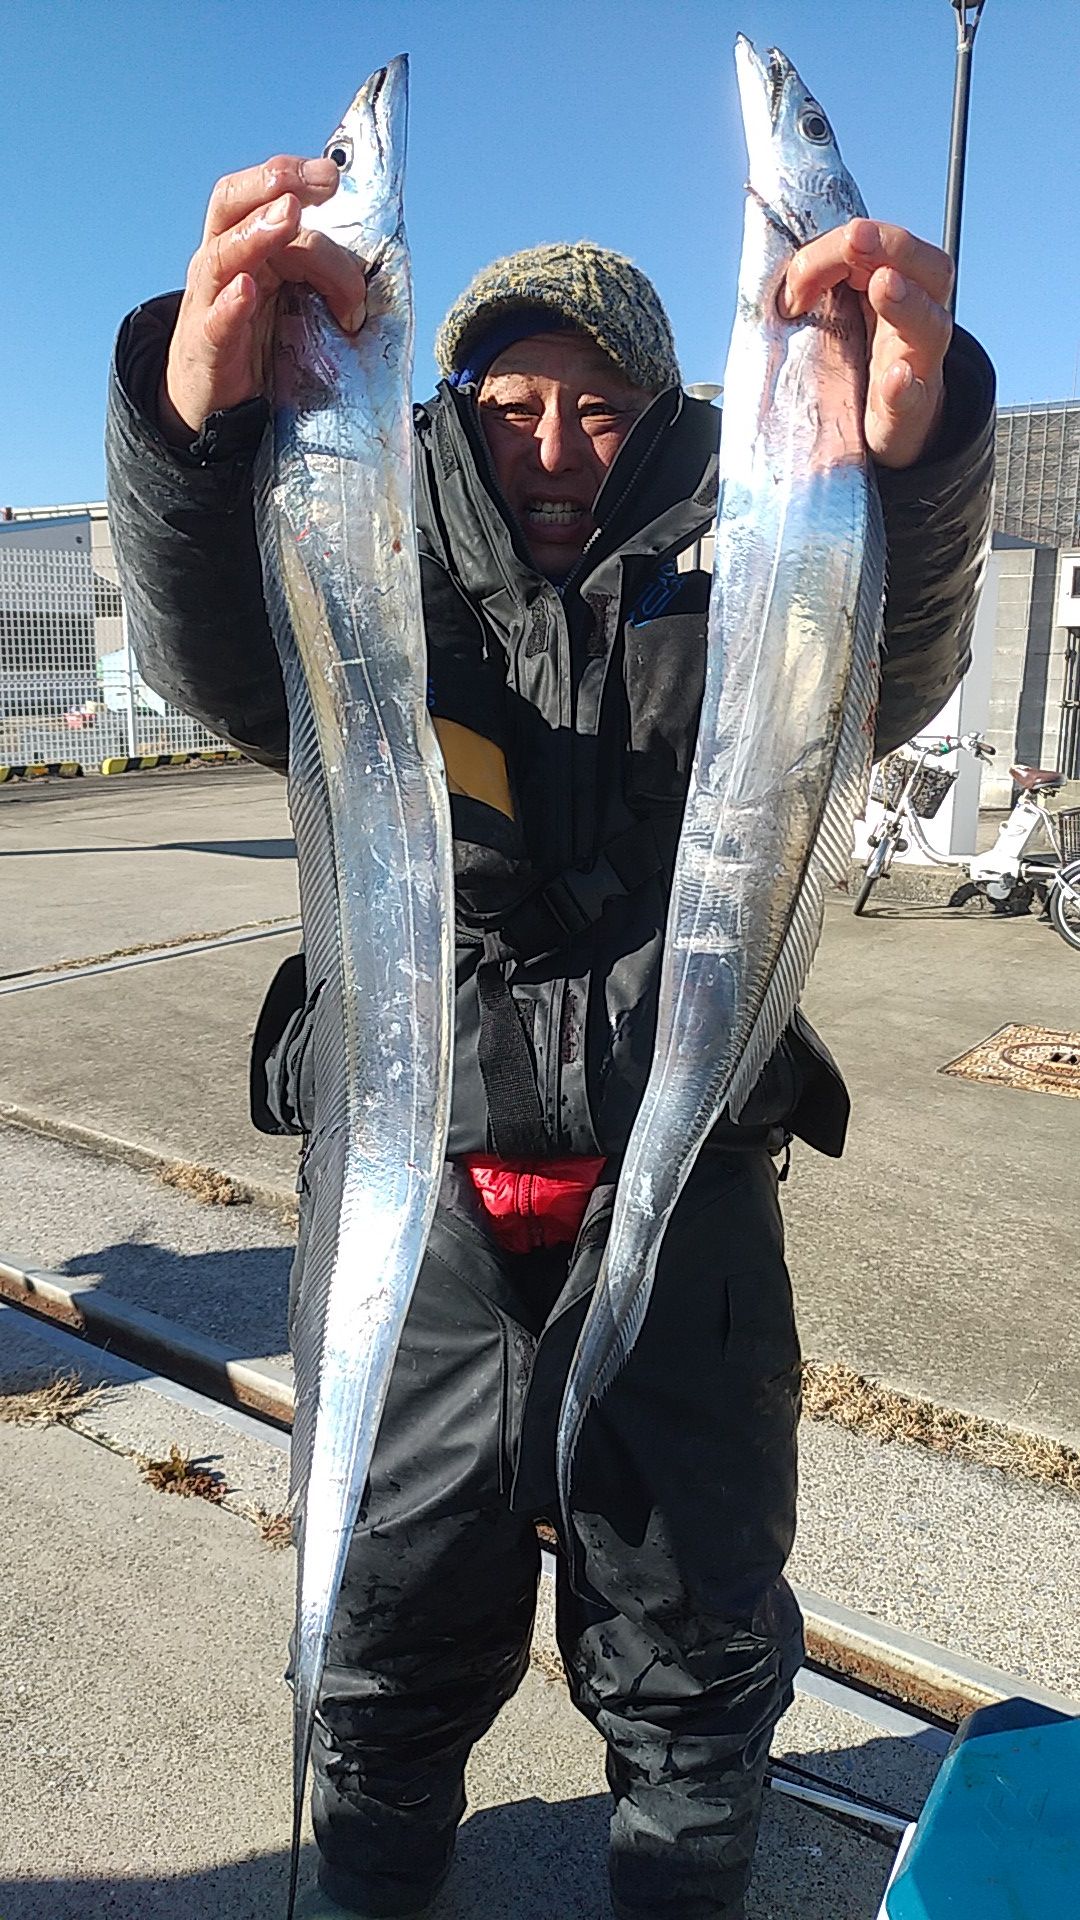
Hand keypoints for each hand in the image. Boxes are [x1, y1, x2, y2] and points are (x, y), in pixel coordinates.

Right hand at [160, 155, 368, 444]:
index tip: (332, 175)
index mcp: (245, 245)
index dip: (295, 177)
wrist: (213, 406)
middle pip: (234, 205)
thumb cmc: (256, 345)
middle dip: (276, 184)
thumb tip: (372, 268)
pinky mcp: (206, 346)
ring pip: (225, 254)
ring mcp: (208, 301)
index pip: (263, 195)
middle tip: (320, 182)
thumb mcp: (293, 299)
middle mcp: (222, 263)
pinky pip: (217, 319)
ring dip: (258, 232)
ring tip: (288, 216)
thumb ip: (323, 275)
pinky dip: (231, 303)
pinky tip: (248, 289)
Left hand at [782, 219, 953, 469]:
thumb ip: (815, 293)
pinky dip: (903, 386)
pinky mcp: (909, 412)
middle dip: (891, 246)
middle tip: (856, 238)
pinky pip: (913, 397)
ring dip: (906, 301)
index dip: (836, 247)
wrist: (894, 429)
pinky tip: (896, 375)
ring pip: (929, 325)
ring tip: (884, 285)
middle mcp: (918, 318)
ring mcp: (917, 364)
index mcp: (898, 286)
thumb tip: (780, 291)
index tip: (793, 284)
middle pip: (928, 269)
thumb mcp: (840, 318)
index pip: (880, 246)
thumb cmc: (862, 363)